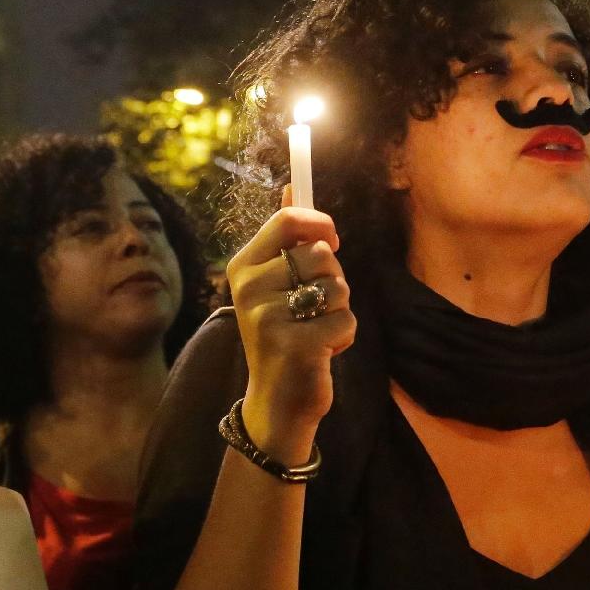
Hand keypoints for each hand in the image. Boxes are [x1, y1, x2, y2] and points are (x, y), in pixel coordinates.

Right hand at [227, 191, 357, 463]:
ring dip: (340, 309)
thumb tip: (291, 187)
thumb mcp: (275, 284)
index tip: (332, 241)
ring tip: (316, 330)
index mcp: (243, 266)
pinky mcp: (294, 344)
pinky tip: (322, 351)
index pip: (288, 221)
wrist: (276, 401)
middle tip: (314, 307)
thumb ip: (284, 238)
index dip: (321, 225)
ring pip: (338, 286)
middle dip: (334, 279)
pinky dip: (345, 337)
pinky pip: (346, 320)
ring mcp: (268, 316)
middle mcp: (249, 288)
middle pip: (322, 254)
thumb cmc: (284, 335)